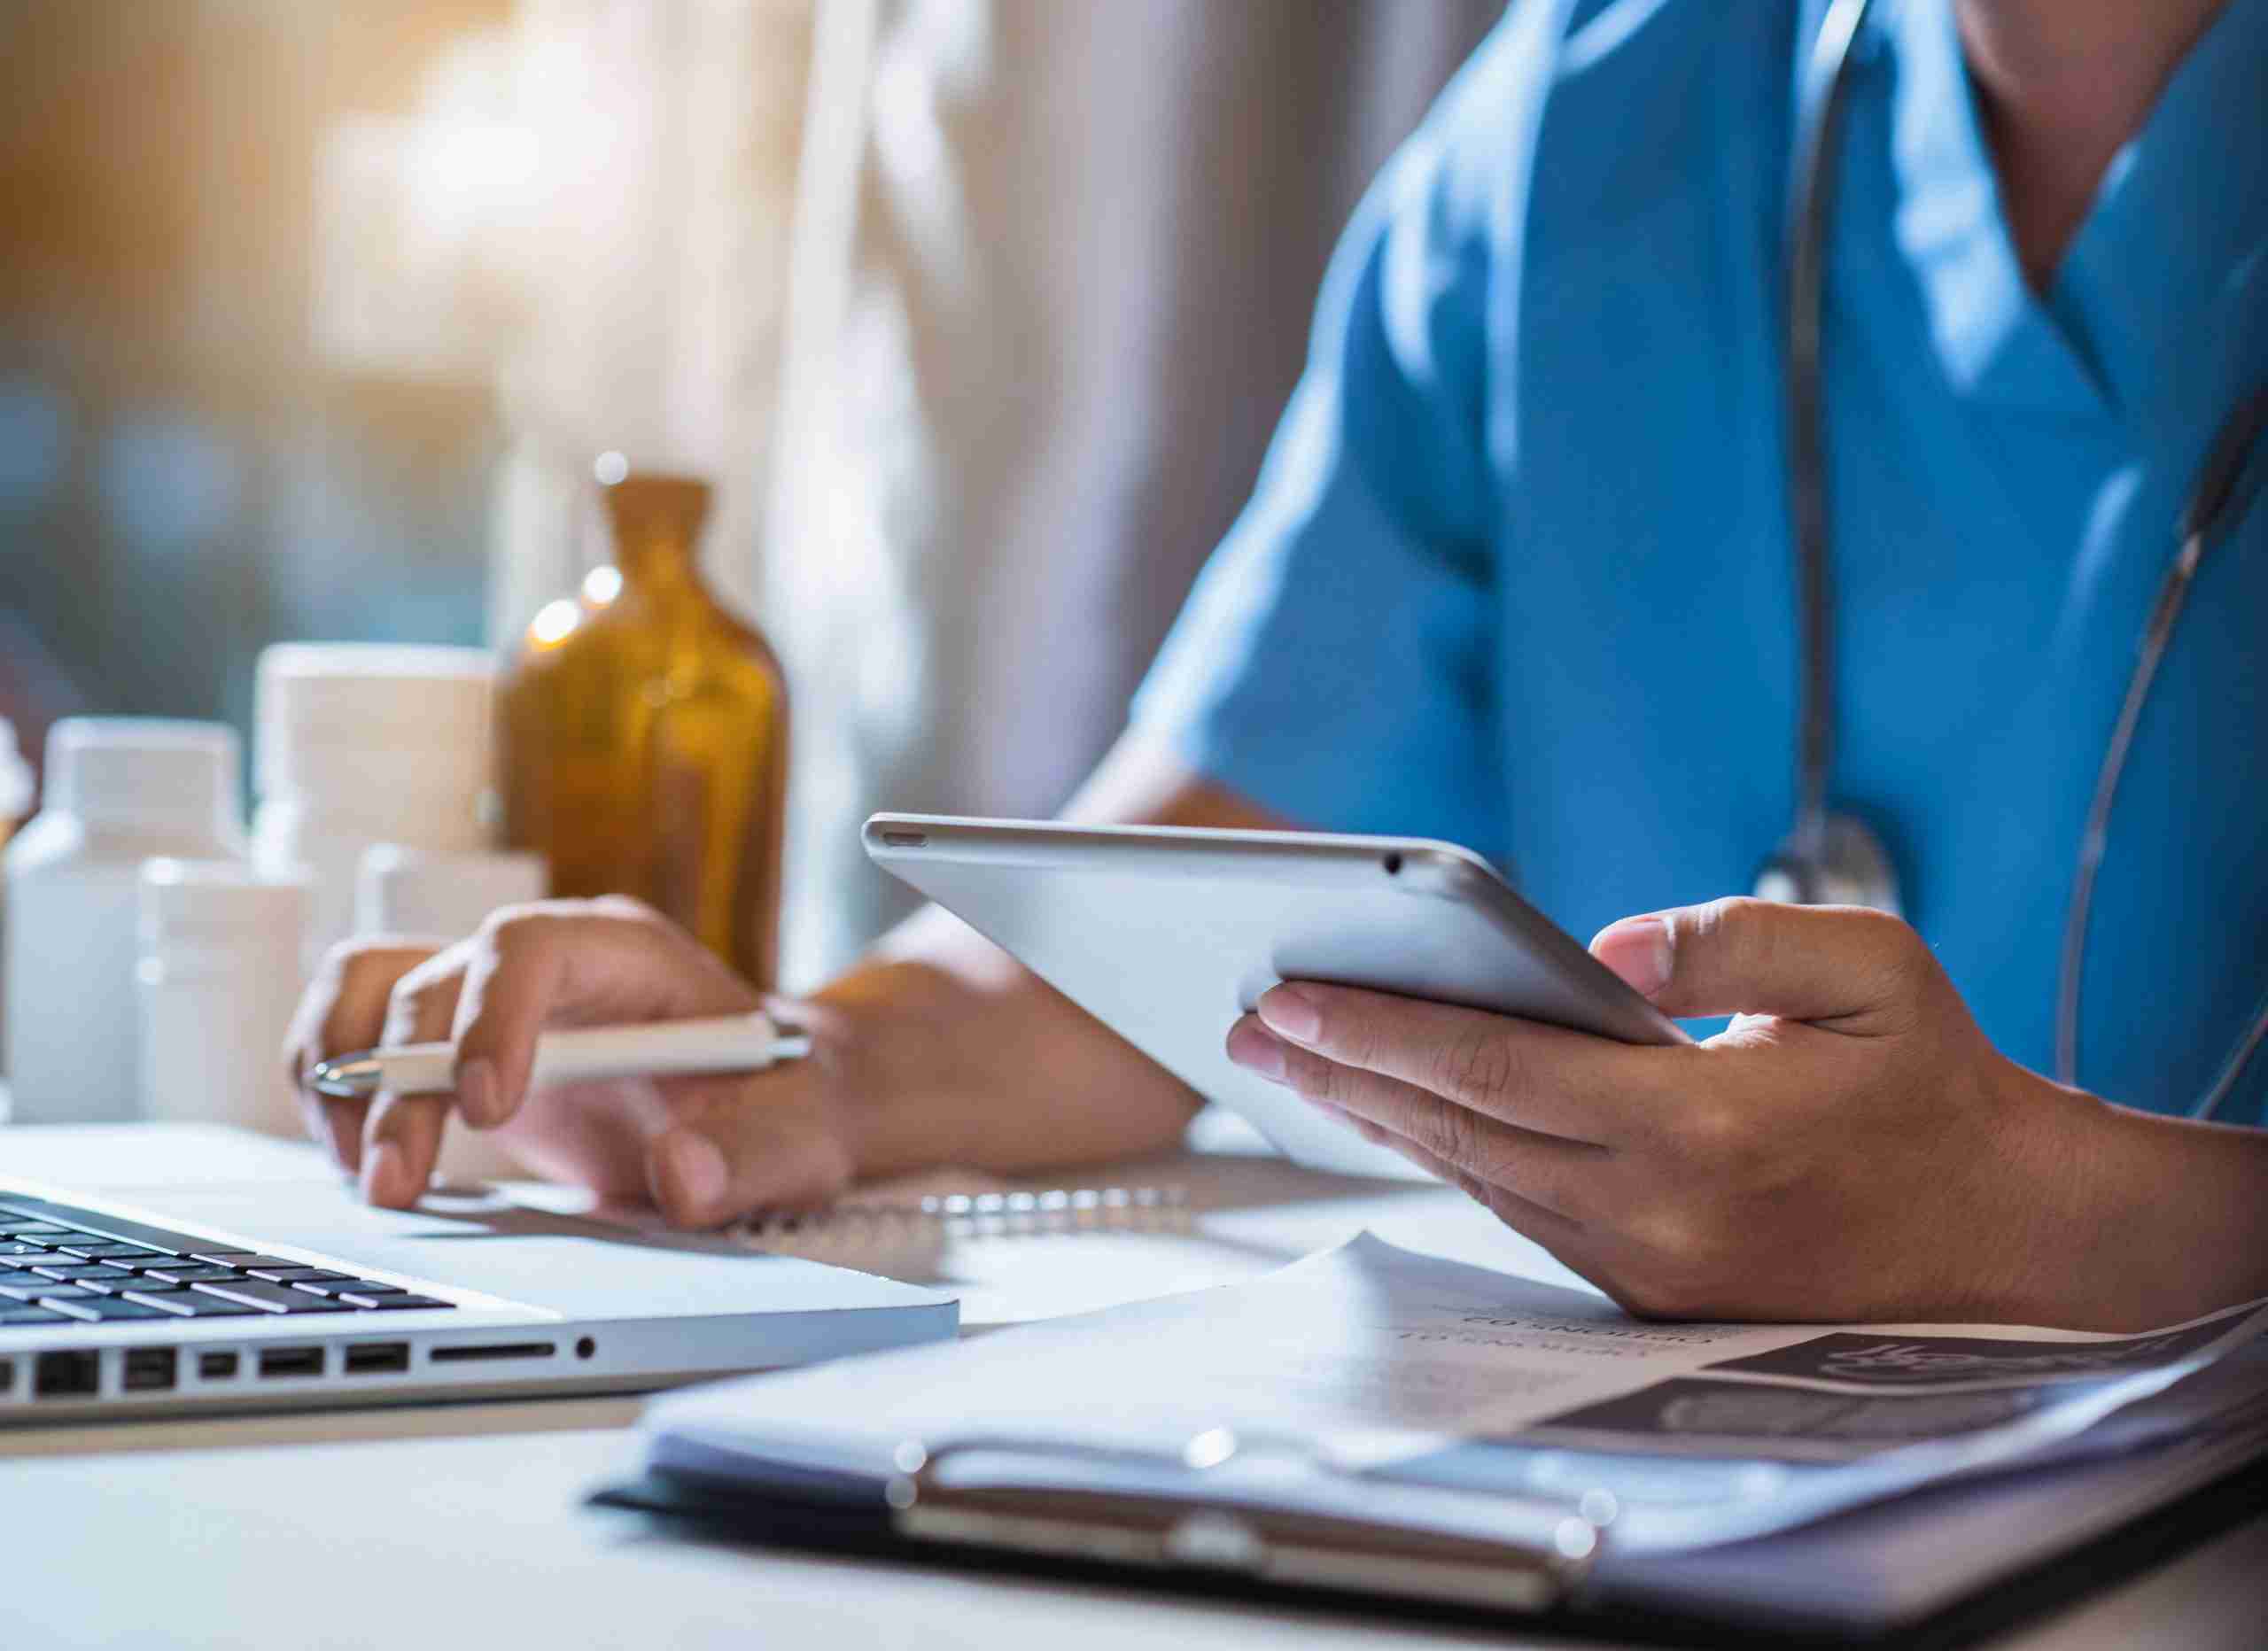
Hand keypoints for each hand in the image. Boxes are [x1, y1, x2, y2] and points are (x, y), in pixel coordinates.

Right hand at [285, 898, 860, 1224]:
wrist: (772, 1098)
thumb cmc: (786, 1098)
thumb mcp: (803, 1129)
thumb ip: (755, 1151)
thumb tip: (681, 1176)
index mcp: (629, 954)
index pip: (532, 947)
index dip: (491, 1017)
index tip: (484, 1109)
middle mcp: (546, 959)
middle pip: (431, 981)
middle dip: (398, 1086)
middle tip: (398, 1186)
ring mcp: (489, 995)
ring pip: (364, 987)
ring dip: (338, 1077)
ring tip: (367, 1176)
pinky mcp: (454, 1041)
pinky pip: (355, 1031)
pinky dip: (334, 1093)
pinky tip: (366, 1165)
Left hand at [1225, 897, 2121, 1324]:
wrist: (2001, 1233)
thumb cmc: (1932, 1083)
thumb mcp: (1872, 966)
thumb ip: (1734, 936)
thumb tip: (1604, 948)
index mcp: (1698, 1129)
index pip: (1494, 1074)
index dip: (1377, 1032)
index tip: (1285, 996)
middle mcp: (1653, 1211)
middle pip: (1455, 1130)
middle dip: (1338, 1072)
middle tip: (1245, 1021)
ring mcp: (1643, 1262)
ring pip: (1473, 1176)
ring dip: (1376, 1117)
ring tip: (1293, 1060)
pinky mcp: (1643, 1286)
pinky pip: (1517, 1208)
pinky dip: (1444, 1153)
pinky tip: (1396, 1111)